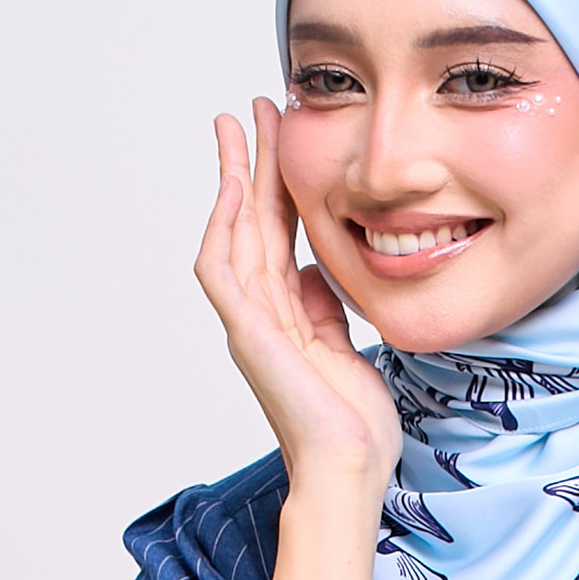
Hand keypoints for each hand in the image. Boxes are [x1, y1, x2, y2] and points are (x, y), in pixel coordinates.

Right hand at [195, 99, 400, 493]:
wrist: (351, 468)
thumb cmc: (353, 424)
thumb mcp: (346, 347)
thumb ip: (326, 308)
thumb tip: (318, 270)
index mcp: (286, 314)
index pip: (276, 234)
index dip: (276, 184)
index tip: (280, 138)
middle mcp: (261, 314)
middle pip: (249, 223)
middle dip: (249, 164)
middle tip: (249, 111)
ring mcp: (251, 325)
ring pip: (232, 236)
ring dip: (233, 181)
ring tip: (235, 130)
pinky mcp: (250, 337)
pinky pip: (225, 273)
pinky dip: (225, 230)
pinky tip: (235, 191)